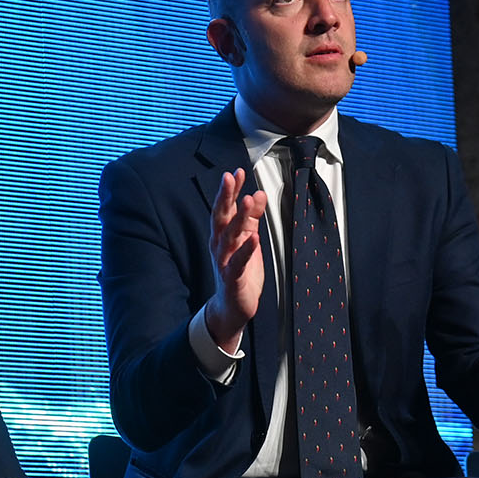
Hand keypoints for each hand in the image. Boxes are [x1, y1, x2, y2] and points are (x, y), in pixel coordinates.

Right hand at [206, 168, 266, 351]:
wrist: (231, 306)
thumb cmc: (239, 272)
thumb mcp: (248, 240)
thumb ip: (252, 218)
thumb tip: (258, 195)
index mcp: (223, 234)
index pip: (225, 207)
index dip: (230, 190)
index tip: (237, 171)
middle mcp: (220, 245)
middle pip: (221, 216)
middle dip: (226, 196)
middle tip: (231, 176)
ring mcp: (224, 261)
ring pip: (229, 236)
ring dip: (239, 218)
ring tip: (247, 201)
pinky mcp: (231, 278)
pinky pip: (237, 262)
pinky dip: (245, 250)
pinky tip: (253, 239)